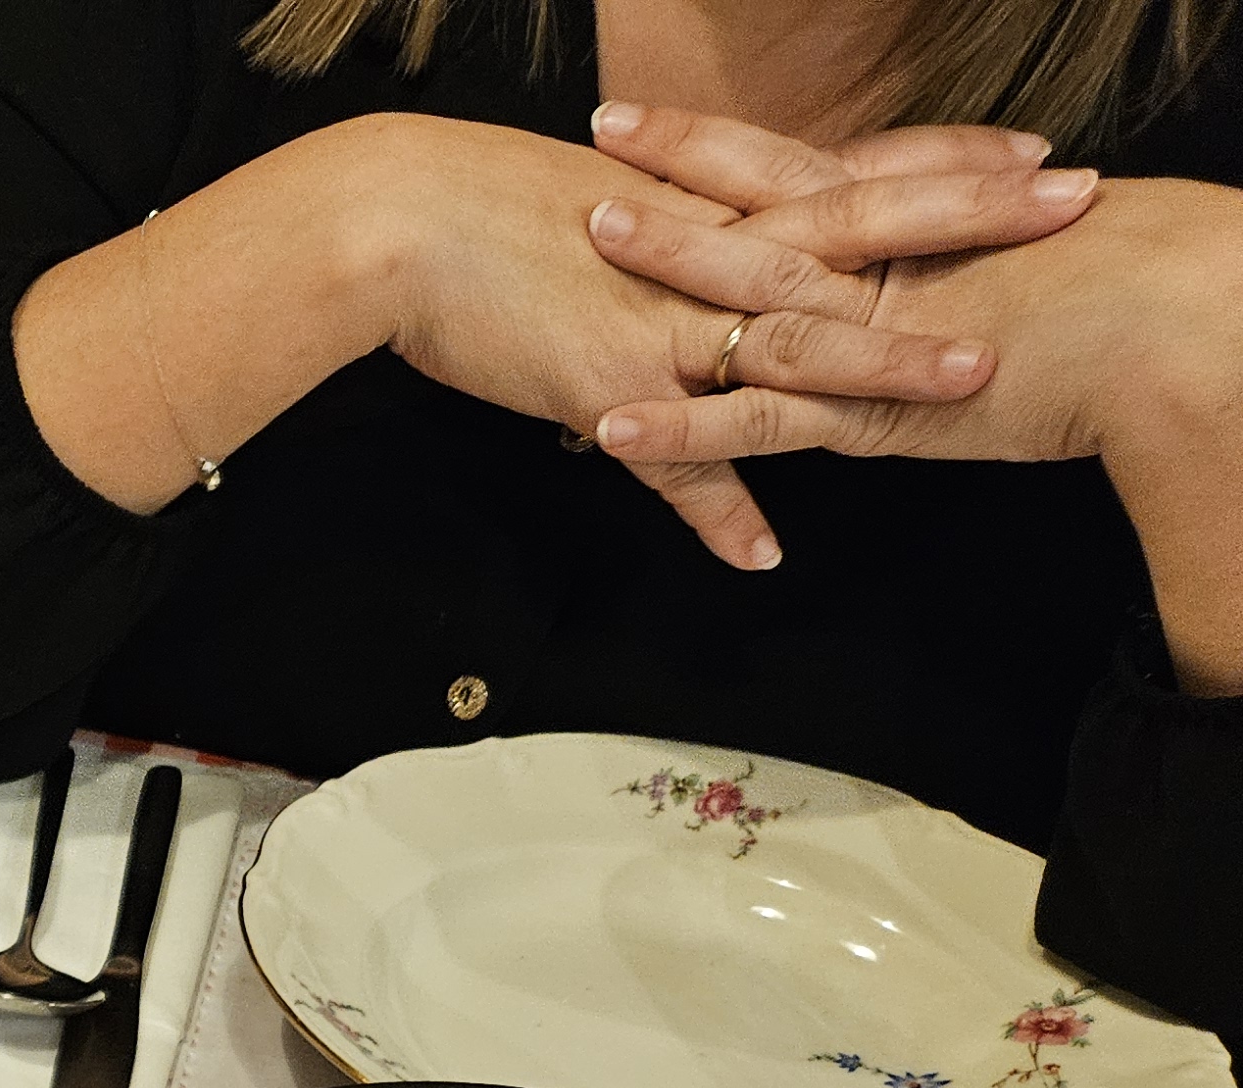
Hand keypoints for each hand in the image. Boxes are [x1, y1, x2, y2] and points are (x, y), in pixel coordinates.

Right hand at [343, 113, 1042, 564]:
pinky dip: (719, 511)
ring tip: (972, 385)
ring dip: (887, 368)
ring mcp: (662, 326)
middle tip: (1067, 206)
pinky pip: (675, 464)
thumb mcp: (593, 205)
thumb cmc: (479, 208)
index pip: (846, 177)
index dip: (941, 165)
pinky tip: (759, 555)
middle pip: (861, 236)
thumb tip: (689, 253)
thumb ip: (660, 240)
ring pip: (795, 346)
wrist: (398, 222)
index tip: (1026, 154)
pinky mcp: (606, 389)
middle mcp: (703, 258)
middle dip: (970, 224)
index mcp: (707, 208)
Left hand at [583, 159, 1242, 683]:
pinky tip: (608, 424)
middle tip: (609, 131)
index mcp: (927, 230)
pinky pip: (757, 422)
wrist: (1186, 333)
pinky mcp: (870, 414)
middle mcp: (892, 266)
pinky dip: (681, 426)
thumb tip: (950, 268)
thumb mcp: (1037, 270)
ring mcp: (874, 335)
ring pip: (751, 291)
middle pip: (772, 200)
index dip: (741, 147)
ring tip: (586, 232)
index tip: (673, 123)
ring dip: (668, 263)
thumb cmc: (1141, 298)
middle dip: (686, 167)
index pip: (817, 172)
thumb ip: (972, 269)